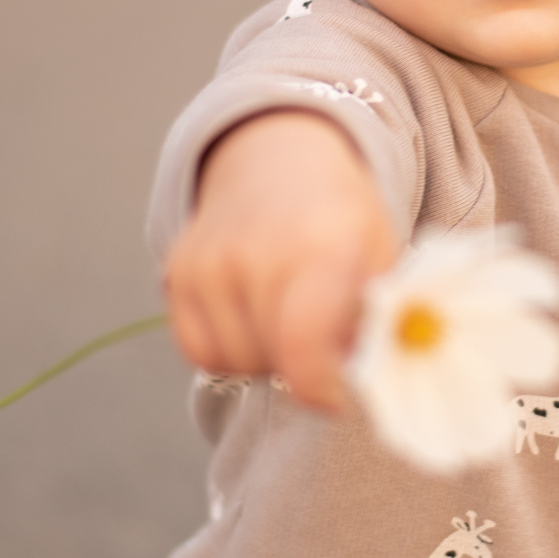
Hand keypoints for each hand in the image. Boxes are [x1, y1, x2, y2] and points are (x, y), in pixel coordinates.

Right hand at [164, 111, 397, 407]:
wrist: (280, 160)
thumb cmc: (343, 222)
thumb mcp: (382, 261)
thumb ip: (379, 325)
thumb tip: (370, 387)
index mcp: (322, 247)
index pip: (304, 347)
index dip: (323, 389)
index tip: (341, 396)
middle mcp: (255, 252)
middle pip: (272, 360)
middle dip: (303, 366)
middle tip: (325, 338)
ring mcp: (208, 262)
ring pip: (233, 361)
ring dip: (265, 358)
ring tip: (288, 317)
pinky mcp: (176, 272)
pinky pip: (200, 349)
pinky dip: (228, 348)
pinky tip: (254, 316)